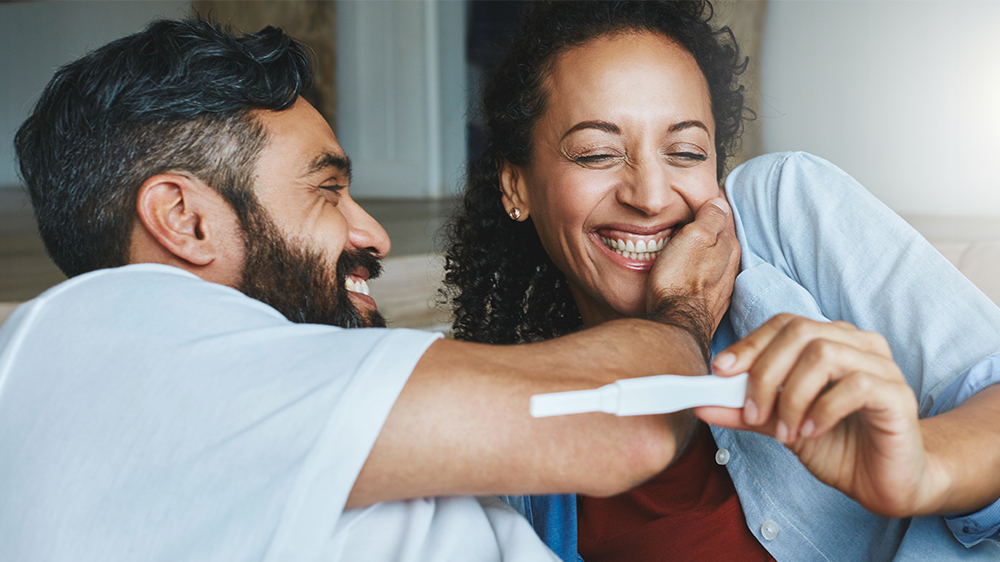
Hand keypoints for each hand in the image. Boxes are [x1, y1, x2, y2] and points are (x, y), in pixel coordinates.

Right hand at [646, 196, 739, 359]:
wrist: (676, 325)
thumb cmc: (679, 282)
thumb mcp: (693, 238)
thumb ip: (709, 218)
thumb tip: (719, 201)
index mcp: (728, 245)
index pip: (725, 215)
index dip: (714, 203)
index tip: (705, 196)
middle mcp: (730, 266)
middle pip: (724, 237)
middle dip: (713, 226)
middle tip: (699, 213)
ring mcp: (722, 286)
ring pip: (718, 258)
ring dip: (708, 249)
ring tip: (694, 240)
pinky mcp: (710, 302)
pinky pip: (709, 277)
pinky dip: (702, 268)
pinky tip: (692, 270)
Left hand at [698, 314, 940, 517]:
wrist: (885, 481)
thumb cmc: (836, 445)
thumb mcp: (780, 425)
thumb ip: (745, 411)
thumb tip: (701, 404)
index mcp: (830, 341)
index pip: (784, 324)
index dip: (750, 344)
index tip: (721, 373)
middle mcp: (857, 345)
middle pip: (800, 333)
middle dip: (766, 373)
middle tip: (754, 414)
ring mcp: (881, 366)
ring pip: (824, 355)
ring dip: (793, 397)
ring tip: (786, 431)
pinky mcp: (898, 395)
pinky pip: (855, 386)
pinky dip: (823, 410)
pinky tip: (811, 432)